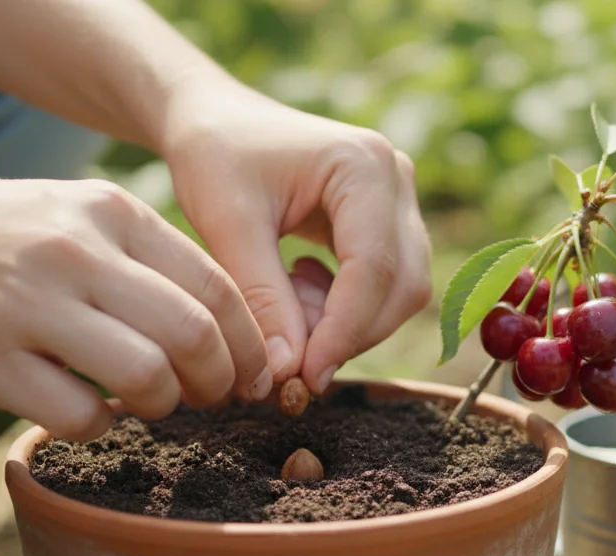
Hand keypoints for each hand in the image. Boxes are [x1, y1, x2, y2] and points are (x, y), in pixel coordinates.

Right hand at [0, 167, 271, 440]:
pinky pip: (79, 414)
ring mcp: (27, 305)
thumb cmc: (4, 238)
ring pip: (145, 375)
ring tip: (152, 402)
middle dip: (221, 381)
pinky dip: (99, 424)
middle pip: (193, 334)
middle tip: (215, 397)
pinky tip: (88, 409)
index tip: (256, 373)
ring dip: (165, 404)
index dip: (250, 343)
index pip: (216, 286)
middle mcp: (75, 252)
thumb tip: (234, 332)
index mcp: (111, 214)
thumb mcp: (82, 217)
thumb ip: (150, 261)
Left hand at [159, 84, 432, 394]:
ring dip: (347, 324)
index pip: (375, 267)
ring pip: (401, 292)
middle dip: (350, 334)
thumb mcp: (227, 223)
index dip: (344, 330)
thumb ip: (262, 297)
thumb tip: (287, 372)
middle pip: (402, 286)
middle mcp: (397, 178)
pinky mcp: (388, 221)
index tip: (305, 377)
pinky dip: (344, 308)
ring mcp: (399, 199)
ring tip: (285, 312)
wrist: (214, 118)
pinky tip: (297, 290)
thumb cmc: (214, 155)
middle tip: (292, 366)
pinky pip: (386, 285)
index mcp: (364, 165)